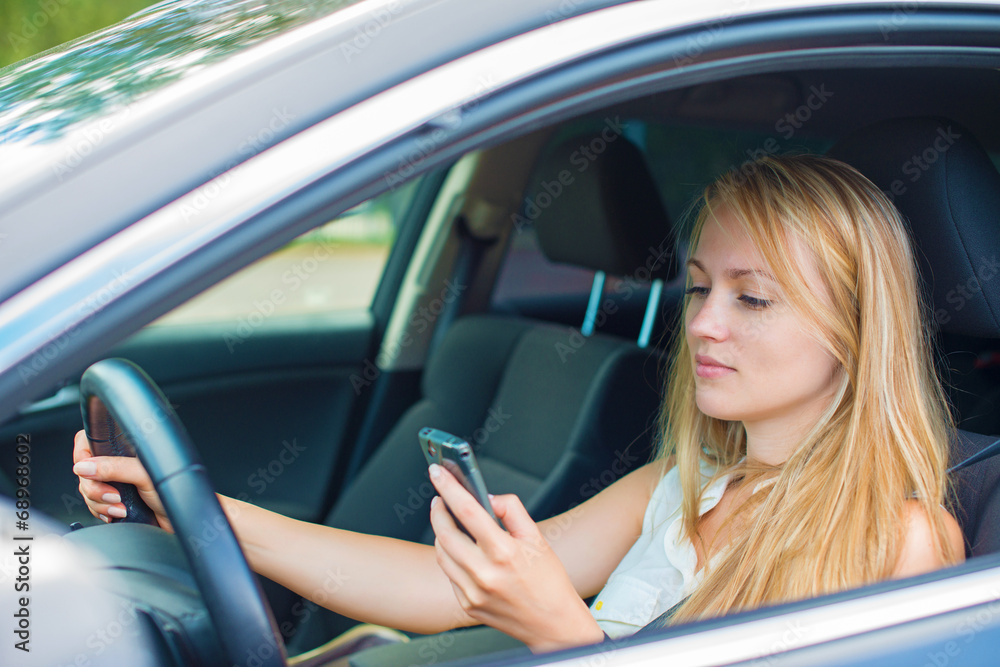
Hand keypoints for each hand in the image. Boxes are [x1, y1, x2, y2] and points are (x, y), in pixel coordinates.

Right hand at [72, 429, 171, 530]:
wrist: (182, 521)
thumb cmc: (177, 494)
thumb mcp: (146, 476)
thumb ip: (116, 468)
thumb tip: (84, 466)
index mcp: (127, 448)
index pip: (90, 441)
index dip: (83, 455)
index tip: (87, 471)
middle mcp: (119, 463)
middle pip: (85, 470)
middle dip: (95, 488)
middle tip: (115, 496)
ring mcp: (116, 482)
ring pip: (87, 490)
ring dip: (100, 503)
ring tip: (121, 508)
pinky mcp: (115, 501)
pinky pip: (93, 505)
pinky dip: (101, 511)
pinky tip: (117, 514)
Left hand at [427, 464, 603, 651]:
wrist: (553, 624)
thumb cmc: (549, 581)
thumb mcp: (537, 537)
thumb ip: (512, 510)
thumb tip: (488, 499)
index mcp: (504, 552)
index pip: (467, 511)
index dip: (449, 488)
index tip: (438, 474)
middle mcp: (485, 573)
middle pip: (445, 533)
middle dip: (438, 511)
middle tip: (440, 499)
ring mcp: (473, 592)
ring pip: (442, 554)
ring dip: (441, 534)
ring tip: (449, 523)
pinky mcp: (467, 605)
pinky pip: (449, 574)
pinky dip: (450, 558)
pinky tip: (462, 552)